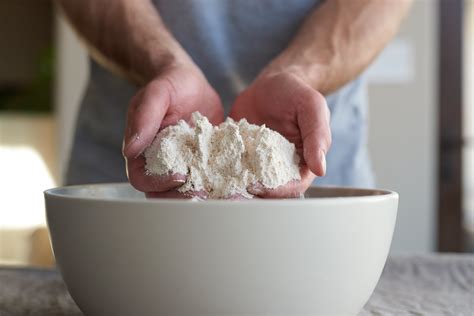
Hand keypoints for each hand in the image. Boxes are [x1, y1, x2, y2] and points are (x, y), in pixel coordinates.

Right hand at [123, 64, 223, 196]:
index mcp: (143, 153)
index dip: (158, 183)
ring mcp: (186, 166)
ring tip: (225, 193)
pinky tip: (239, 182)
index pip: (143, 179)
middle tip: (206, 193)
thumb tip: (130, 150)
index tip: (180, 176)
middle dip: (185, 196)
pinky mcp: (205, 164)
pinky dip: (224, 183)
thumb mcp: (157, 94)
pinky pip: (212, 178)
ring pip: (192, 189)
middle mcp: (163, 164)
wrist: (192, 83)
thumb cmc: (170, 84)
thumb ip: (144, 118)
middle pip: (167, 192)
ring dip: (207, 194)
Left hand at [229, 71, 330, 197]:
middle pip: (269, 191)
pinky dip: (220, 171)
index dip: (277, 191)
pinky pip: (229, 168)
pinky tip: (209, 169)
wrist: (270, 83)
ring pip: (247, 183)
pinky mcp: (239, 155)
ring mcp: (257, 163)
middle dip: (252, 195)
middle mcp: (279, 167)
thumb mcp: (311, 108)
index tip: (259, 186)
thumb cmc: (296, 93)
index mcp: (302, 162)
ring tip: (218, 185)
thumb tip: (320, 169)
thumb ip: (318, 136)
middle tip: (233, 192)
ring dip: (234, 187)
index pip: (293, 187)